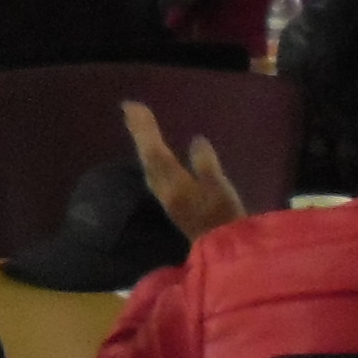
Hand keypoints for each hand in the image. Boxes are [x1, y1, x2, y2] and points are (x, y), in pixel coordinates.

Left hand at [123, 99, 250, 240]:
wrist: (223, 251)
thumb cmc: (226, 219)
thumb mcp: (221, 189)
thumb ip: (206, 164)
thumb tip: (196, 140)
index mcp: (174, 184)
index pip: (153, 151)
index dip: (142, 128)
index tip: (131, 105)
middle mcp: (164, 190)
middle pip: (147, 156)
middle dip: (139, 132)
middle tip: (131, 110)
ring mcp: (168, 198)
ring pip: (149, 166)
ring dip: (143, 144)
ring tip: (139, 126)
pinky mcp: (174, 204)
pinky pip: (156, 174)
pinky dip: (152, 158)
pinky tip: (155, 157)